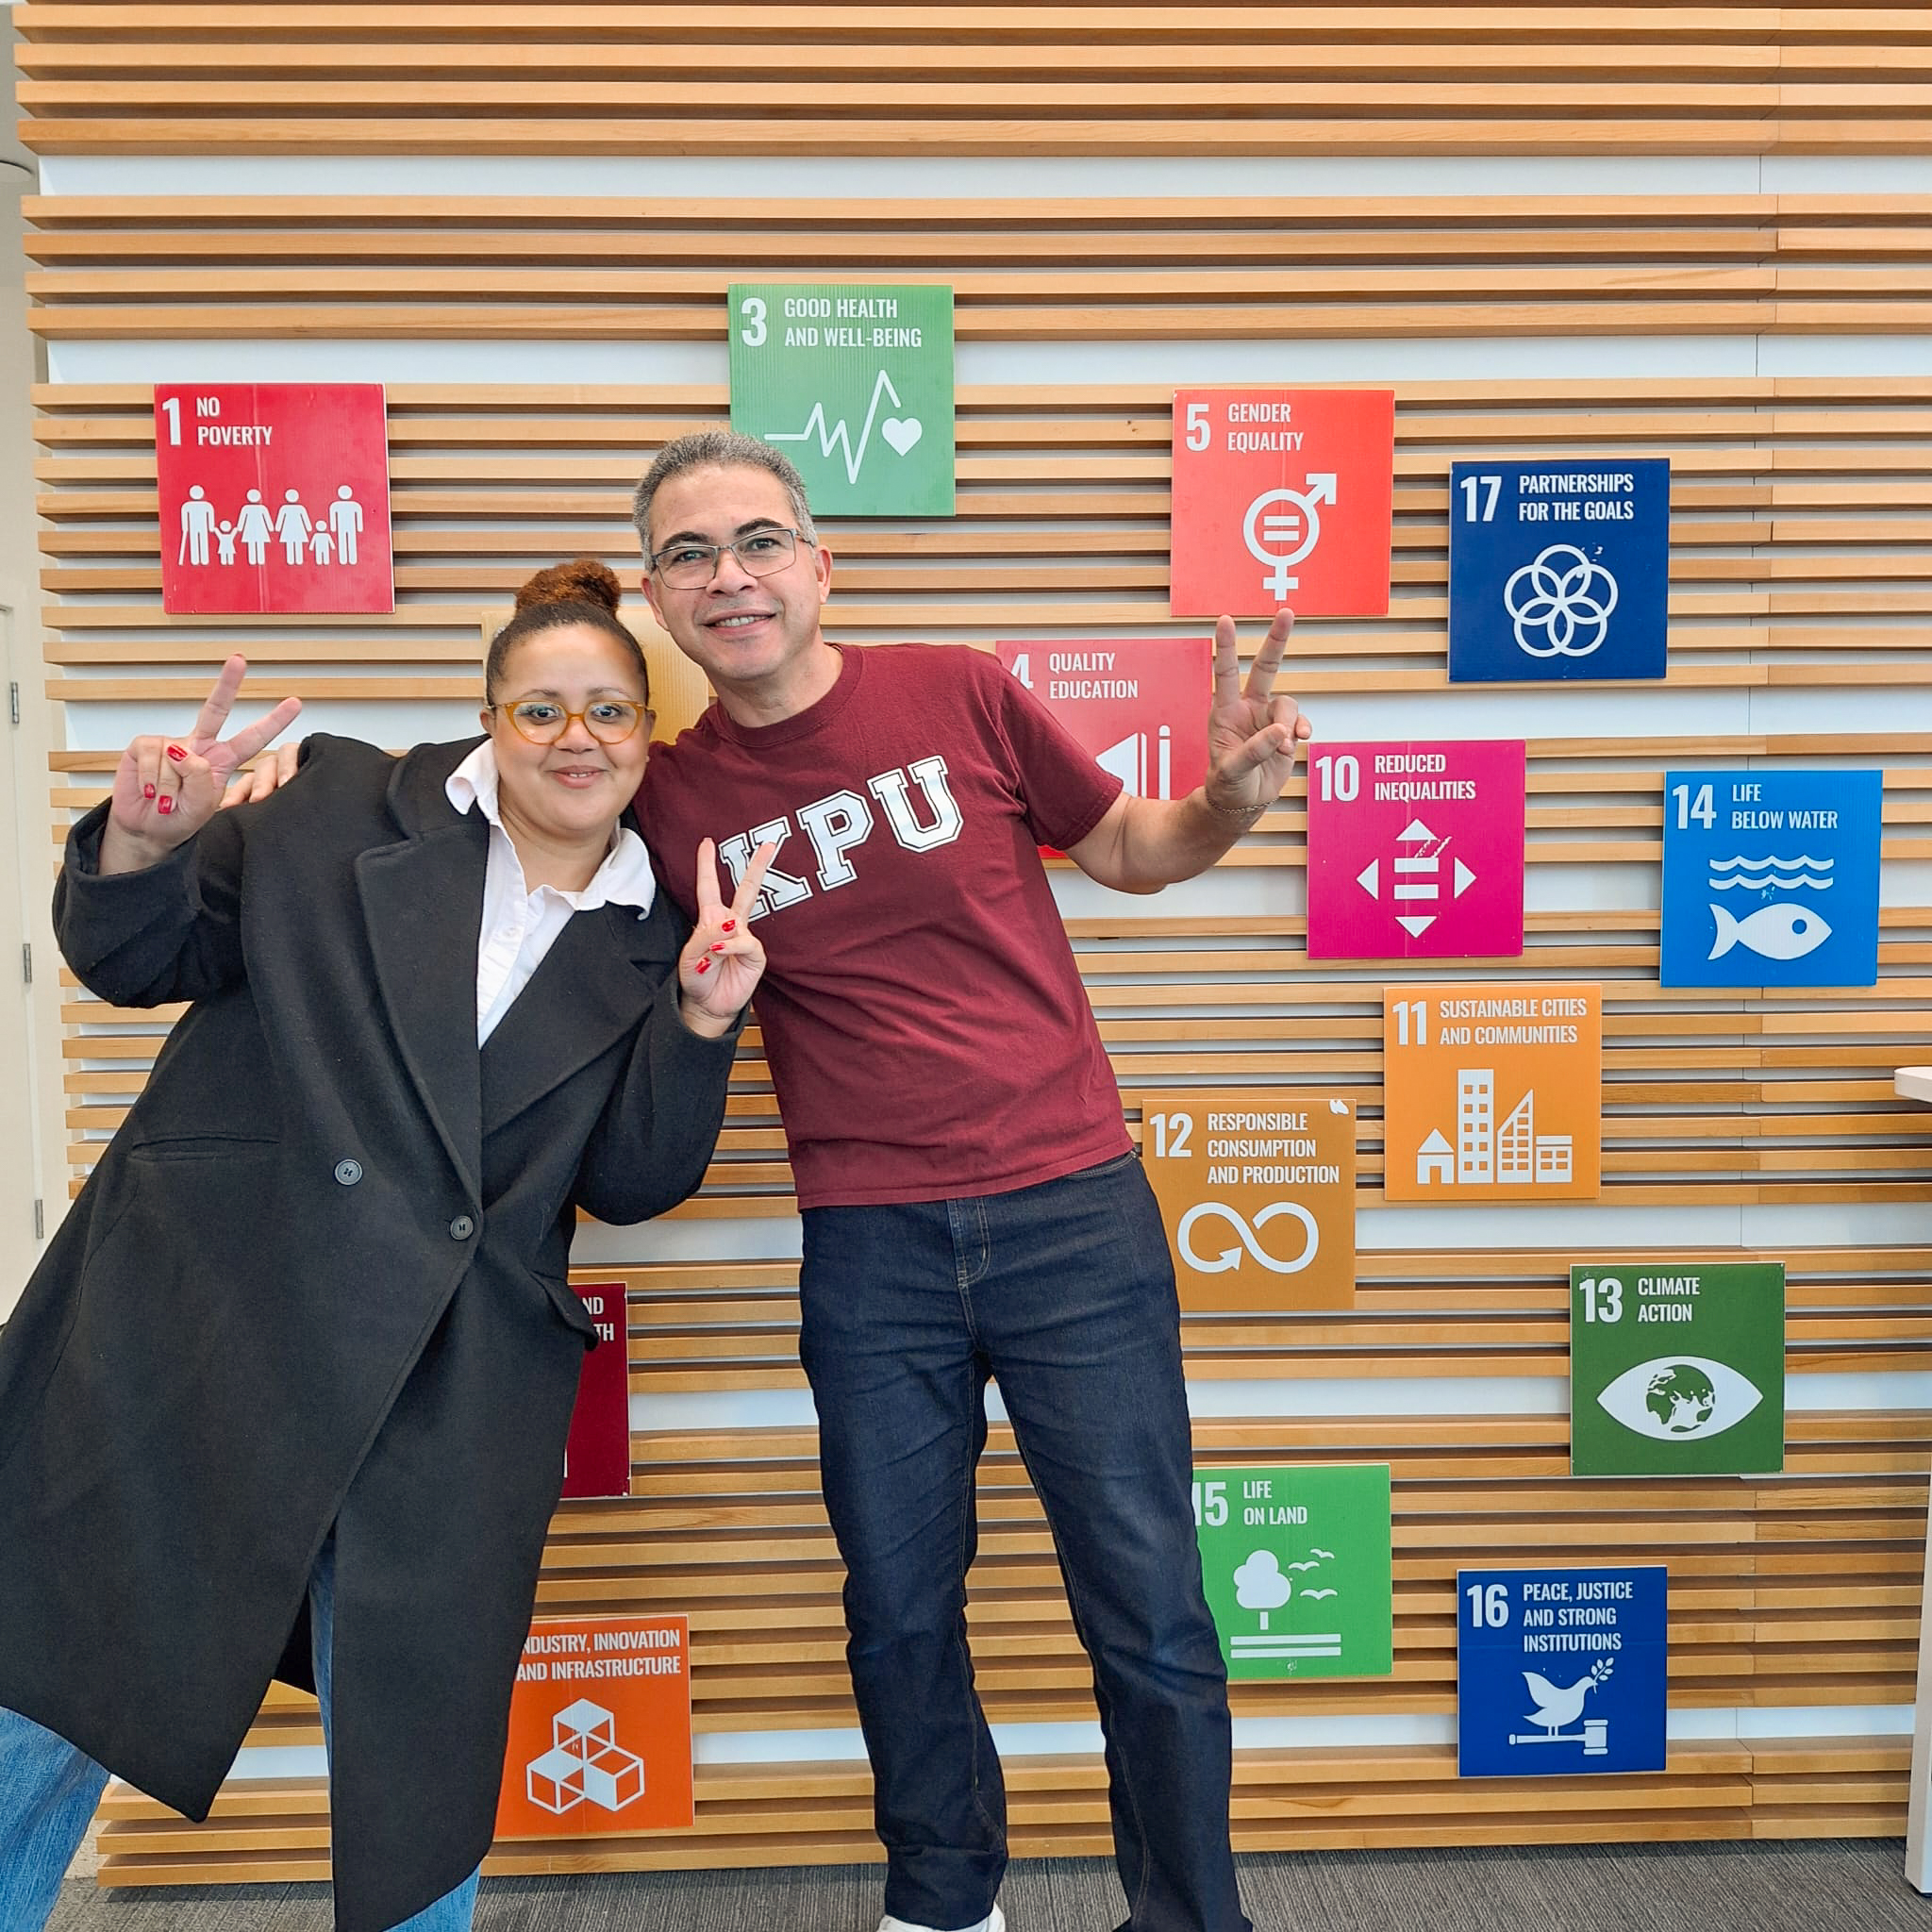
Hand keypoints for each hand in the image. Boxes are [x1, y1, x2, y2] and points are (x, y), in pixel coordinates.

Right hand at [102, 656, 301, 872]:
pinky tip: (150, 791)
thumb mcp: (202, 806)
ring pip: (176, 757)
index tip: (295, 703)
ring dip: (170, 786)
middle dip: (228, 683)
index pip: (252, 739)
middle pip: (215, 709)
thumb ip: (200, 780)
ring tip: (166, 799)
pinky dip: (151, 780)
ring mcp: (171, 743)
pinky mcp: (144, 745)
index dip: (272, 722)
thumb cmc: (179, 819)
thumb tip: (183, 751)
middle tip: (240, 660)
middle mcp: (198, 746)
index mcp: (221, 760)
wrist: (148, 830)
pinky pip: (152, 757)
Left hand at [677, 837, 774, 1036]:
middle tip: (770, 845)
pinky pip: (745, 941)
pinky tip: (721, 952)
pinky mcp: (755, 954)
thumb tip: (727, 923)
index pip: (709, 887)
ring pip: (744, 916)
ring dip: (724, 932)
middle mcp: (731, 924)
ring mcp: (745, 937)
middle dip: (758, 866)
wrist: (708, 1005)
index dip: (707, 865)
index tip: (707, 843)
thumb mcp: (689, 957)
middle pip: (746, 889)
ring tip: (712, 952)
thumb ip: (703, 937)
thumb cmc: (697, 979)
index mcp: (710, 919)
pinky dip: (732, 945)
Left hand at [1202, 609, 1310, 817]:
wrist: (1242, 802)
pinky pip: (1299, 721)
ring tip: (1284, 746)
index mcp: (1225, 712)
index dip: (1228, 647)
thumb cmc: (1227, 784)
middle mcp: (1248, 709)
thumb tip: (1282, 732)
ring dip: (1289, 723)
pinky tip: (1296, 743)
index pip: (1226, 673)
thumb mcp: (1232, 770)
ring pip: (1287, 704)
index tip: (1226, 620)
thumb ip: (1255, 750)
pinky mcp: (1286, 732)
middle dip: (1276, 641)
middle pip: (1265, 668)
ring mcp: (1268, 719)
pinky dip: (1301, 730)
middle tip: (1286, 612)